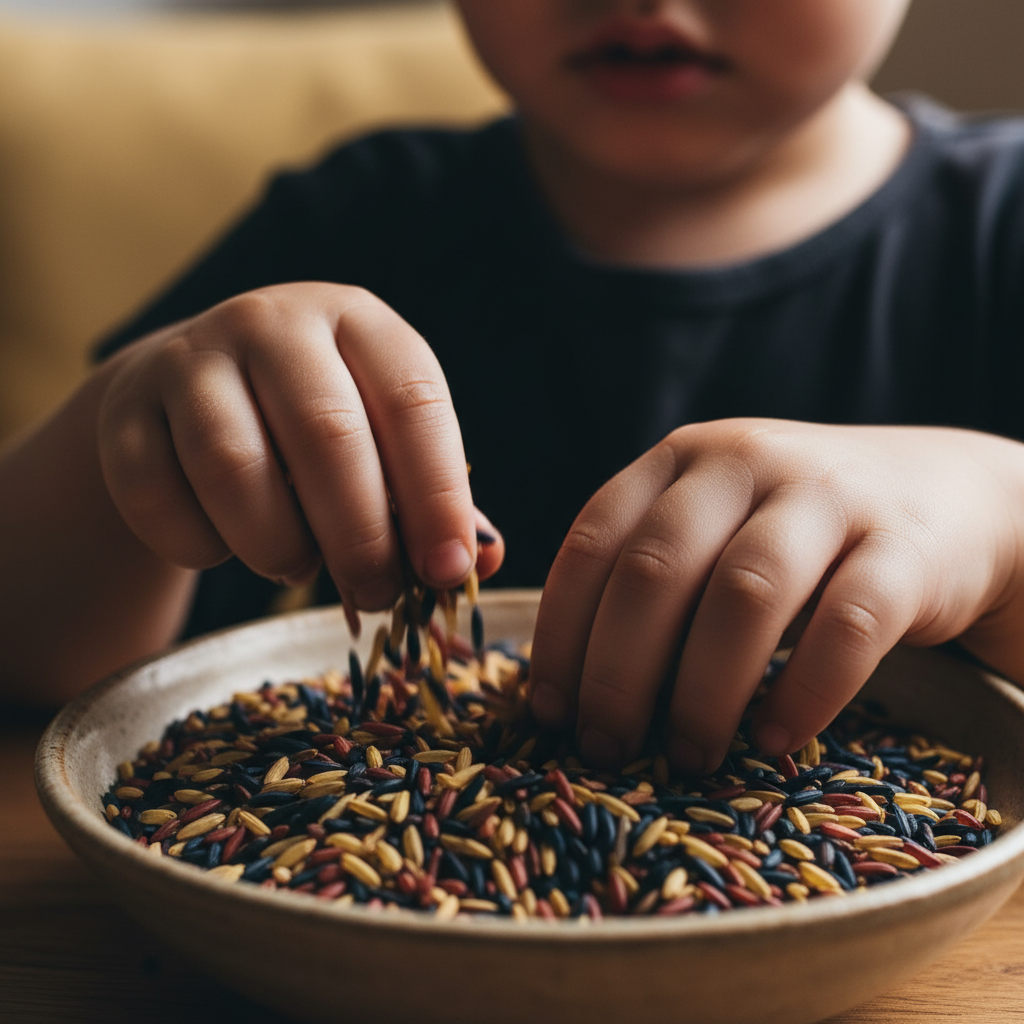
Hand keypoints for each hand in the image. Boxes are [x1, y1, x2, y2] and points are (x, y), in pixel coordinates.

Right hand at [96, 283, 503, 610]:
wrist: (197, 393)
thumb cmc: (315, 428)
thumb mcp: (382, 440)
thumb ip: (429, 498)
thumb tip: (476, 564)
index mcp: (361, 323)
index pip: (413, 403)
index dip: (437, 496)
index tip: (446, 571)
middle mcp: (275, 323)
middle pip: (328, 438)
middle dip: (361, 539)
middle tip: (375, 594)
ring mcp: (192, 358)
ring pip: (234, 468)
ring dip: (277, 545)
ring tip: (298, 566)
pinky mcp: (126, 408)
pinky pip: (157, 494)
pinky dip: (201, 546)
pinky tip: (225, 545)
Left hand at [529, 418, 1023, 772]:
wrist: (946, 497)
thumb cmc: (797, 534)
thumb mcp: (714, 527)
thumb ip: (652, 579)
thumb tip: (571, 689)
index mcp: (678, 460)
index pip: (592, 543)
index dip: (560, 633)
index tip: (548, 711)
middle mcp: (744, 463)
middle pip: (655, 571)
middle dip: (617, 673)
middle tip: (606, 747)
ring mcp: (827, 496)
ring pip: (744, 596)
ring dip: (703, 691)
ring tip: (688, 757)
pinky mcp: (903, 547)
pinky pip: (847, 625)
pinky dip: (803, 692)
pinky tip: (774, 740)